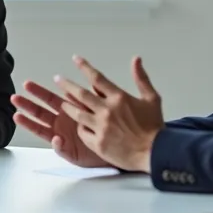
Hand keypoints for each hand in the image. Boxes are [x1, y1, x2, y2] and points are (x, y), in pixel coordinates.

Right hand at [11, 80, 110, 167]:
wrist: (116, 146)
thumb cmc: (106, 126)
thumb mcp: (100, 106)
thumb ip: (91, 95)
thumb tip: (86, 81)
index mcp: (67, 110)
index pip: (49, 99)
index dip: (38, 92)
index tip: (26, 84)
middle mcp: (61, 123)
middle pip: (40, 112)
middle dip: (28, 104)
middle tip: (15, 97)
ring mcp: (62, 136)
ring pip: (42, 128)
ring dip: (30, 123)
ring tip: (16, 116)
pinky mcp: (69, 151)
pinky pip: (61, 148)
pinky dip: (58, 144)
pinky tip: (57, 138)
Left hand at [51, 56, 164, 171]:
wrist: (154, 153)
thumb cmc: (154, 126)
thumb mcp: (152, 98)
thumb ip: (141, 78)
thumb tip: (135, 59)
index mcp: (119, 98)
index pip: (97, 78)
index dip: (84, 67)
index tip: (75, 59)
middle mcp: (106, 111)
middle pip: (81, 94)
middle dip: (67, 85)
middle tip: (57, 78)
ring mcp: (100, 127)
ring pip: (77, 114)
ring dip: (68, 106)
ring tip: (63, 103)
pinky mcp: (98, 143)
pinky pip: (83, 132)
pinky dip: (81, 127)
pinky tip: (79, 125)